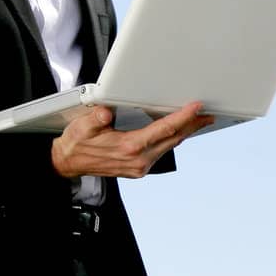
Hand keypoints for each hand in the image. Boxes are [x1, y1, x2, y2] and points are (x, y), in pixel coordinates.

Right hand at [50, 101, 214, 179]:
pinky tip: (175, 132)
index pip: (164, 129)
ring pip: (169, 146)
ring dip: (184, 132)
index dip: (183, 117)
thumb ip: (95, 119)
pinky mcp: (138, 168)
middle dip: (192, 125)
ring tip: (197, 121)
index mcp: (129, 147)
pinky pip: (161, 151)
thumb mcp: (82, 127)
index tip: (196, 108)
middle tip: (208, 114)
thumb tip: (105, 112)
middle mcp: (138, 160)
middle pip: (173, 139)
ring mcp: (140, 166)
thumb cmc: (76, 144)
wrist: (68, 164)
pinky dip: (171, 140)